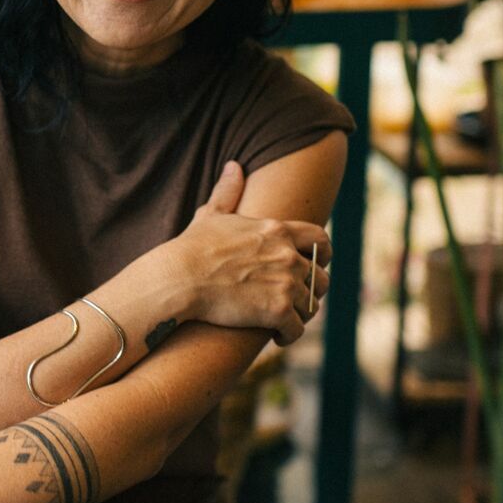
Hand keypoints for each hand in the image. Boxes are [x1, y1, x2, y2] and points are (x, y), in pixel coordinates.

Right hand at [171, 160, 331, 344]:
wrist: (179, 278)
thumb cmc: (191, 247)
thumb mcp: (211, 215)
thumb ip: (227, 192)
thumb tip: (234, 166)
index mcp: (278, 230)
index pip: (321, 239)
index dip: (323, 255)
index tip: (315, 265)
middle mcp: (288, 254)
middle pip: (321, 277)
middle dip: (312, 290)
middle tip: (296, 299)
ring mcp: (285, 282)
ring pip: (311, 305)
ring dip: (300, 314)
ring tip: (284, 321)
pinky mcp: (277, 310)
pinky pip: (297, 328)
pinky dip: (289, 335)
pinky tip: (277, 336)